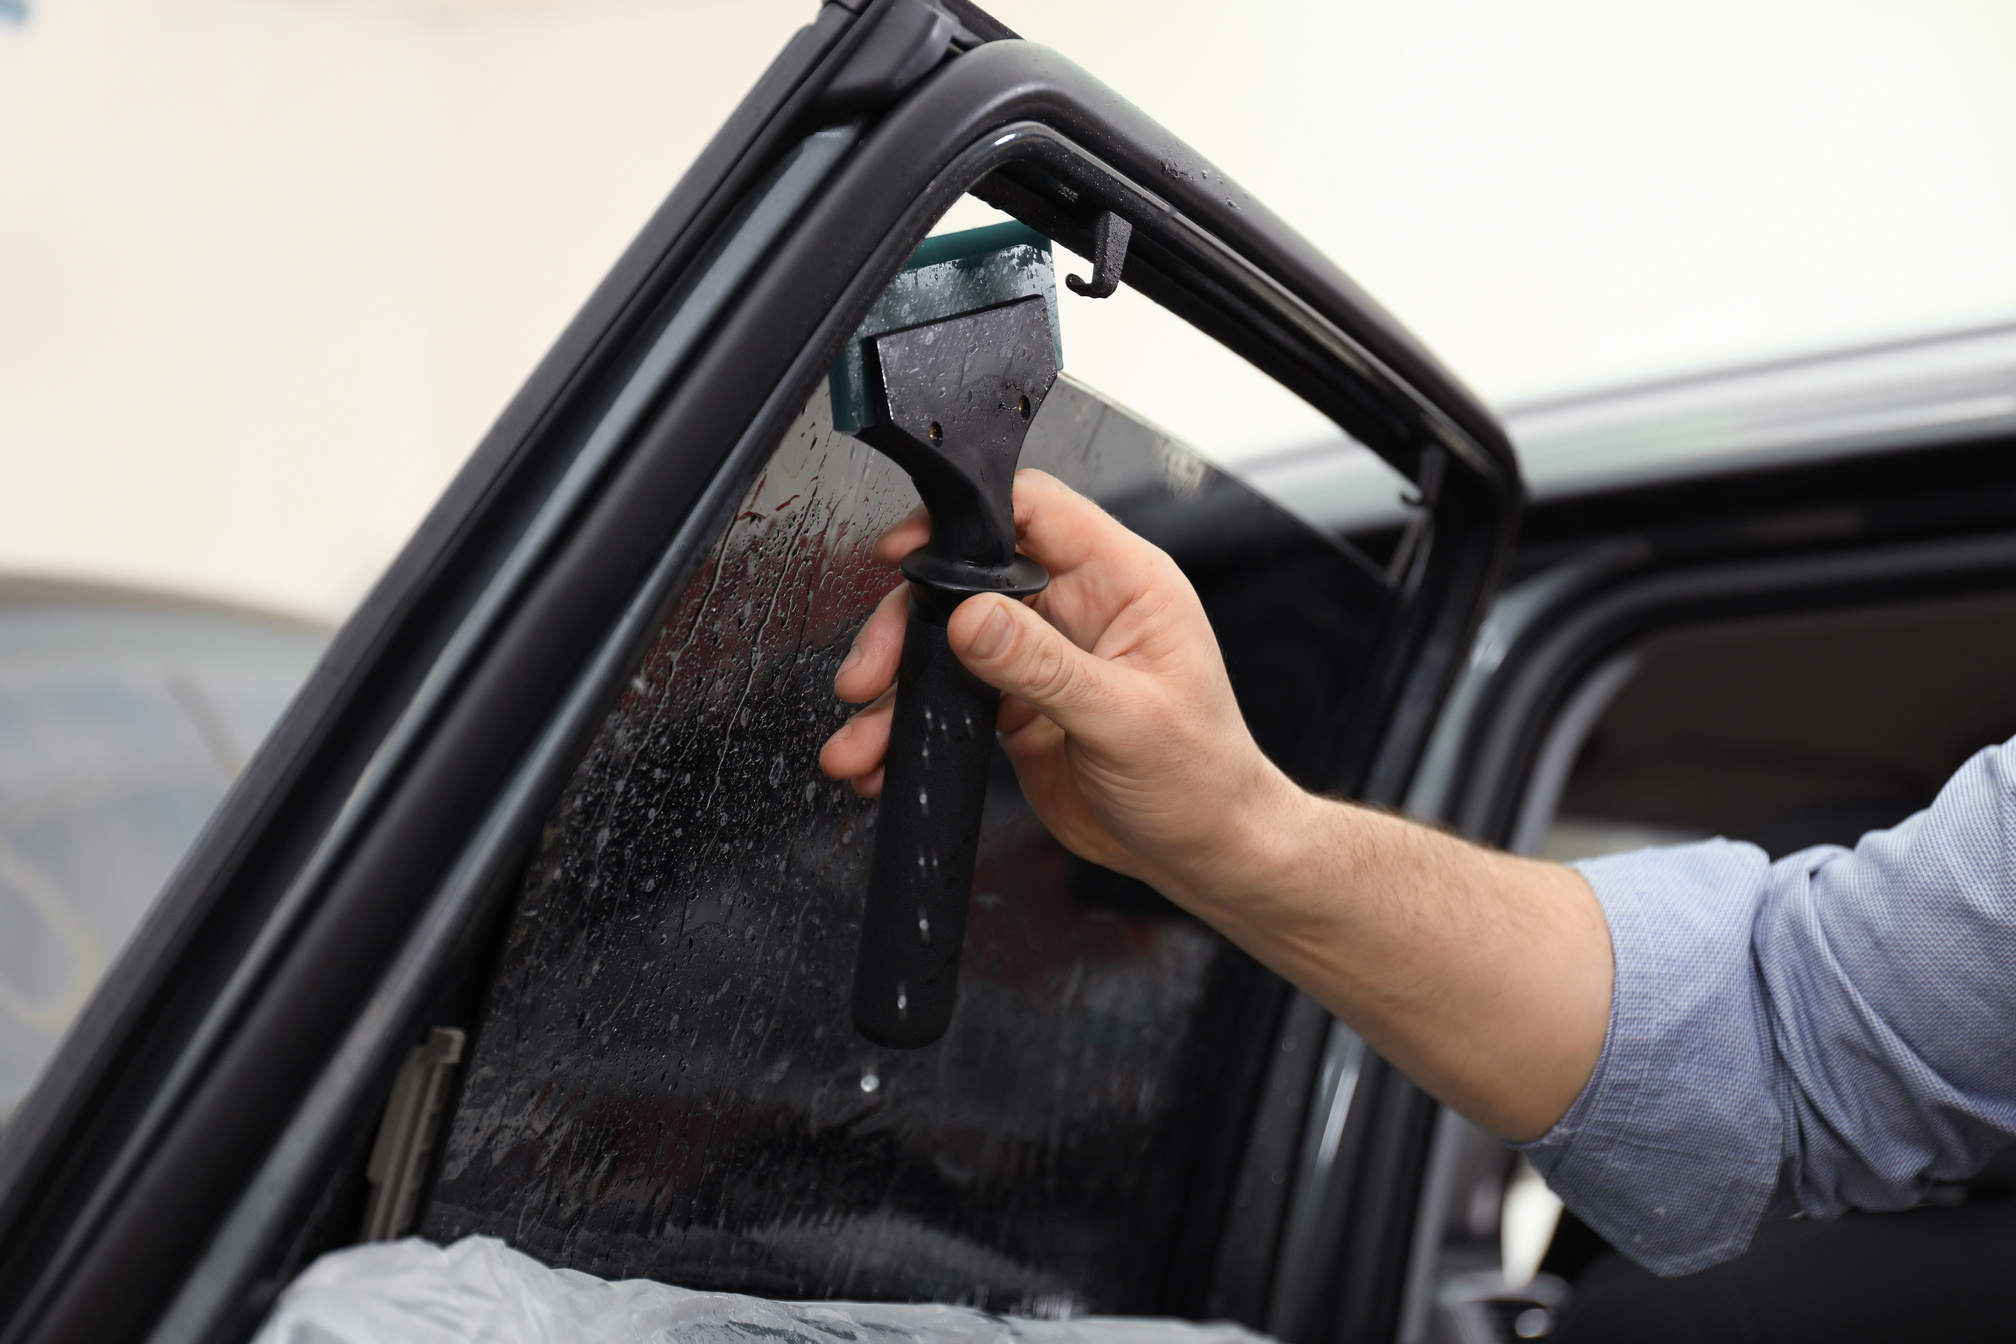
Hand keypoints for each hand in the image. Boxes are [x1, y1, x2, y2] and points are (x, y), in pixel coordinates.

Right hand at [818, 469, 1609, 1142]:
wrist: (1228, 866)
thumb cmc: (1214, 791)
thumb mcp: (1130, 726)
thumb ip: (1046, 667)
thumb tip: (980, 622)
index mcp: (1124, 585)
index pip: (1030, 510)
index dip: (961, 516)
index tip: (908, 545)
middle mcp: (1084, 615)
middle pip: (967, 585)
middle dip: (908, 629)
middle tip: (875, 676)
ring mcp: (1054, 666)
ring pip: (953, 649)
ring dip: (902, 691)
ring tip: (866, 739)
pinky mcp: (1035, 719)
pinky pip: (959, 708)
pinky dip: (919, 735)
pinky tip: (891, 763)